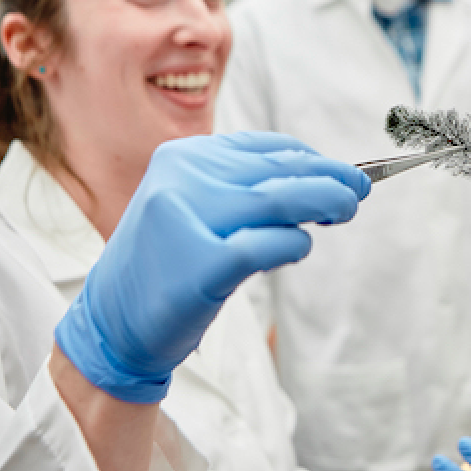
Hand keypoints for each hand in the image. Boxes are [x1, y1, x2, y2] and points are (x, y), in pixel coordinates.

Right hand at [55, 132, 369, 402]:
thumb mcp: (194, 208)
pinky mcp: (199, 263)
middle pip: (278, 172)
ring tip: (345, 210)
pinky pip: (266, 244)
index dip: (312, 159)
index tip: (344, 172)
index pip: (265, 148)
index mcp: (182, 156)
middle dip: (330, 179)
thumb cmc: (166, 265)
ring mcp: (188, 217)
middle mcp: (182, 178)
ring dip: (323, 202)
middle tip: (358, 190)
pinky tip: (299, 247)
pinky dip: (293, 244)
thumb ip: (244, 188)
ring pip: (279, 200)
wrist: (112, 321)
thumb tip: (321, 177)